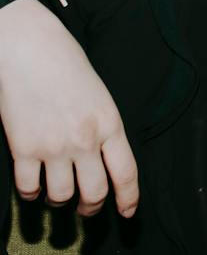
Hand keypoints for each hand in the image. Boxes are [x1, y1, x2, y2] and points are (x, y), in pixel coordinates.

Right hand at [0, 0, 138, 218]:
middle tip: (87, 208)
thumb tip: (101, 159)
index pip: (126, 173)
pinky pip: (28, 188)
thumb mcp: (98, 95)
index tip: (126, 213)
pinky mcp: (23, 149)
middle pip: (96, 192)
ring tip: (58, 195)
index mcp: (110, 123)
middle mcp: (85, 140)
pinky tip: (33, 186)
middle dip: (93, 207)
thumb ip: (102, 128)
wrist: (28, 47)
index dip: (128, 199)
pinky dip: (30, 194)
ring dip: (60, 202)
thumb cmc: (65, 64)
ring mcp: (53, 146)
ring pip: (62, 196)